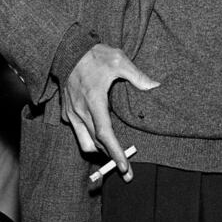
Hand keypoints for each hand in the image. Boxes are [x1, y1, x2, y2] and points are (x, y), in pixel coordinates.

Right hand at [61, 44, 158, 180]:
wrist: (67, 50)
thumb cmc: (94, 55)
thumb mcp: (118, 60)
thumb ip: (137, 76)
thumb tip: (155, 86)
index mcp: (94, 100)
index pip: (105, 134)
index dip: (115, 152)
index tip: (125, 167)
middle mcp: (81, 110)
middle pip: (96, 144)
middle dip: (111, 159)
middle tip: (126, 170)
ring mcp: (72, 113)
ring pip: (85, 142)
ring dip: (99, 151)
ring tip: (114, 154)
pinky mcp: (67, 112)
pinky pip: (78, 132)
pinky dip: (90, 138)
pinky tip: (100, 136)